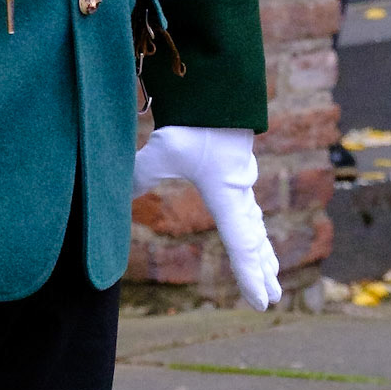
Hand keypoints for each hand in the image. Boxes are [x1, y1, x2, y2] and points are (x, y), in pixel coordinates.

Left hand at [133, 125, 281, 310]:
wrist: (218, 85)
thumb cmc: (195, 120)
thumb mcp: (162, 150)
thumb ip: (140, 175)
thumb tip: (117, 196)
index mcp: (227, 195)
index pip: (241, 245)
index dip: (250, 275)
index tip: (262, 303)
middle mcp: (239, 190)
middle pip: (255, 239)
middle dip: (263, 268)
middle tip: (273, 297)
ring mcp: (240, 177)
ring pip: (256, 222)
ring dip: (262, 249)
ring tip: (271, 271)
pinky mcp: (235, 165)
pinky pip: (249, 205)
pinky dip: (255, 225)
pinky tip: (254, 226)